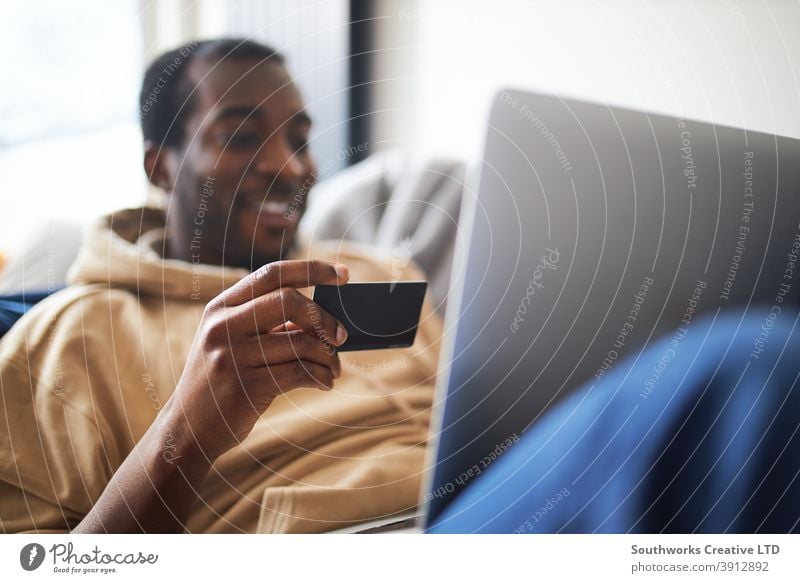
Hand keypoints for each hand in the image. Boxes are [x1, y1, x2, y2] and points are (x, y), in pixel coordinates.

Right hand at [168, 259, 349, 459]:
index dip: (312, 269)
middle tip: (341, 336)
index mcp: (221, 307)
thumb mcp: (234, 342)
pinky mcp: (244, 387)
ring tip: (334, 368)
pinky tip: (326, 382)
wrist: (189, 429)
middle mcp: (222, 326)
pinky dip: (321, 376)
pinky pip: (299, 372)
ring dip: (328, 356)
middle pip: (288, 300)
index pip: (272, 274)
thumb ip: (270, 324)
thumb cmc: (223, 381)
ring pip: (300, 341)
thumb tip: (325, 315)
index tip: (343, 274)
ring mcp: (231, 356)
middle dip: (324, 318)